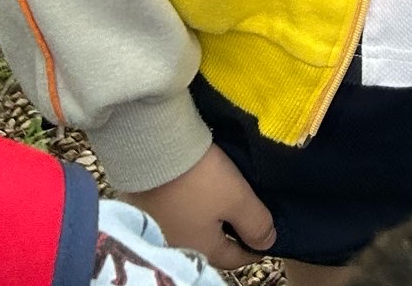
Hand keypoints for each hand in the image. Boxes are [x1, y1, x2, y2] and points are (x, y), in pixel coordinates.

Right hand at [120, 144, 274, 269]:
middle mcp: (175, 246)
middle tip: (248, 221)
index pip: (233, 259)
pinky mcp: (143, 208)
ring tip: (225, 204)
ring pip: (192, 230)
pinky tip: (198, 194)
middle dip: (230, 237)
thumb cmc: (200, 179)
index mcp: (200, 249)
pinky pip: (176, 214)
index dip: (253, 250)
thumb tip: (268, 243)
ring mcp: (156, 228)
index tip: (266, 240)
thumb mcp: (237, 199)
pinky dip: (191, 208)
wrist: (153, 151)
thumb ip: (255, 224)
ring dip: (209, 222)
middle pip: (210, 246)